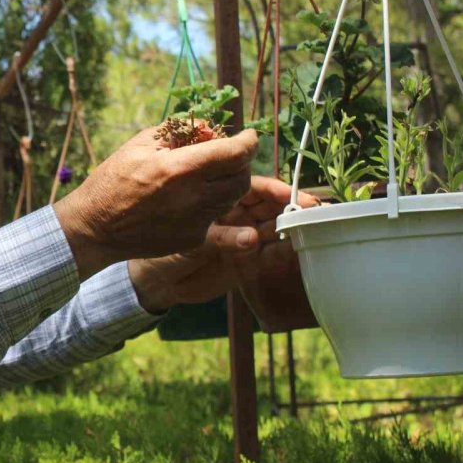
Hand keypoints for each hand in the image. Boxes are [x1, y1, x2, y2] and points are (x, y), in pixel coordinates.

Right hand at [53, 128, 257, 281]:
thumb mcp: (140, 144)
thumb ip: (178, 132)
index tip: (249, 136)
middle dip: (241, 162)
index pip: (235, 153)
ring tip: (206, 175)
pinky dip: (209, 202)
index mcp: (179, 169)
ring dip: (228, 183)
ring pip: (232, 198)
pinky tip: (187, 198)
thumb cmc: (113, 180)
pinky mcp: (192, 239)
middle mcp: (193, 197)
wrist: (96, 228)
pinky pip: (214, 216)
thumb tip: (208, 128)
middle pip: (242, 177)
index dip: (248, 142)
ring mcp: (195, 222)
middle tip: (227, 155)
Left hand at [127, 176, 318, 314]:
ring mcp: (243, 237)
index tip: (289, 192)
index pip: (252, 186)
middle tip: (308, 209)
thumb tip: (251, 237)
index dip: (273, 188)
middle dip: (290, 205)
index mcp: (218, 195)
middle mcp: (235, 214)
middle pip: (269, 204)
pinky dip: (282, 252)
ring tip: (304, 228)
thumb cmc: (160, 241)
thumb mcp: (185, 231)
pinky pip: (269, 254)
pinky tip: (291, 250)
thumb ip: (217, 233)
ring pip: (273, 226)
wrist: (154, 277)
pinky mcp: (247, 262)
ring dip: (290, 226)